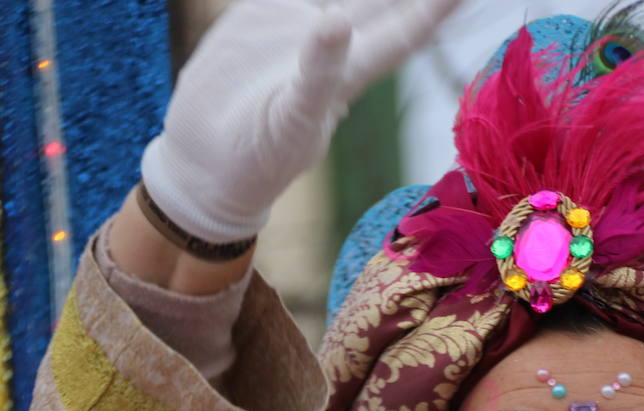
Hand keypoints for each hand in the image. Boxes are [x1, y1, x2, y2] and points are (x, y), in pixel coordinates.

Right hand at [141, 0, 462, 242]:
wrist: (207, 161)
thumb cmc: (261, 158)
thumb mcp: (292, 122)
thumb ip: (315, 76)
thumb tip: (336, 23)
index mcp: (350, 74)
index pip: (403, 35)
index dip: (435, 11)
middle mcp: (333, 44)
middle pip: (383, 1)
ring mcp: (296, 26)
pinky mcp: (260, 17)